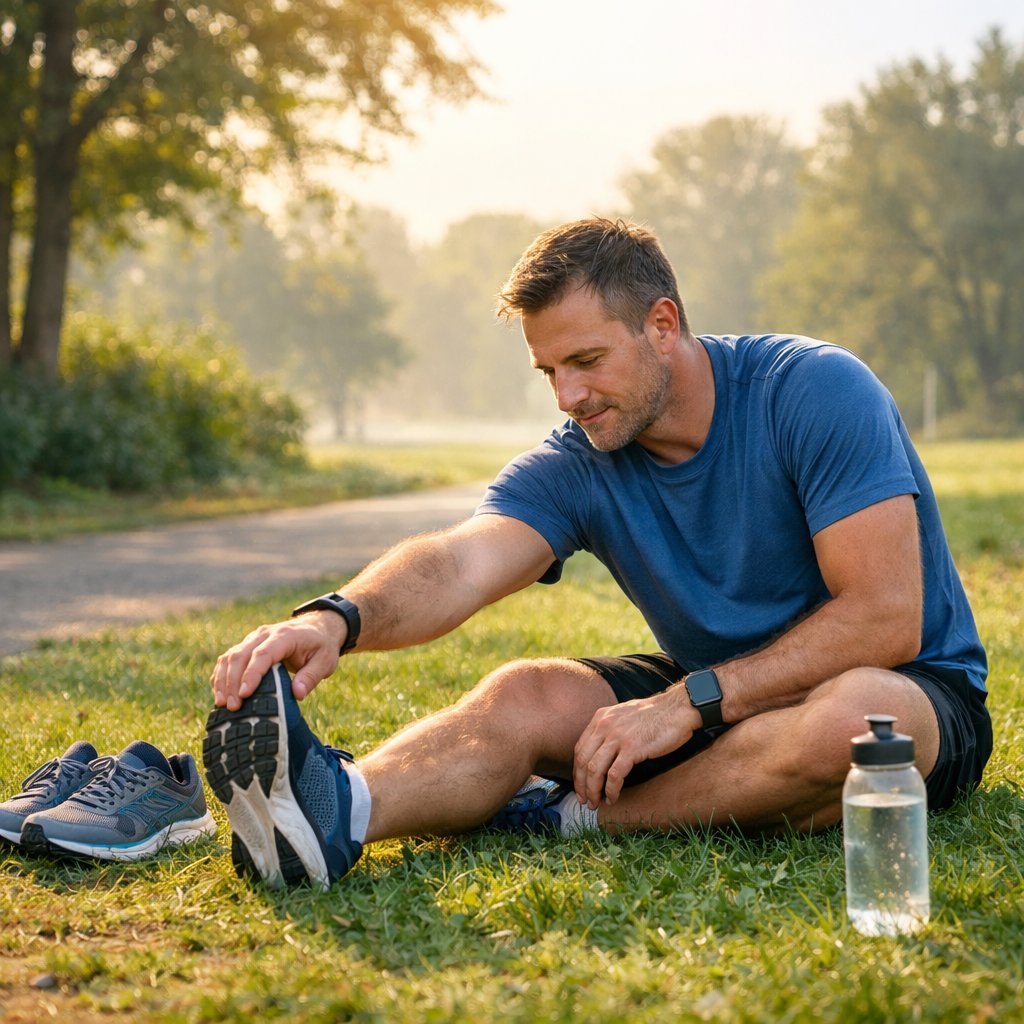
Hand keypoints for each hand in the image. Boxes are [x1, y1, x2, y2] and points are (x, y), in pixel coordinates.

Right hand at [210, 610, 344, 709]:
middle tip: (232, 707)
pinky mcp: (247, 645)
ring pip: (230, 656)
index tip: (244, 694)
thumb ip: (311, 677)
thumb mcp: (325, 661)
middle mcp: (264, 634)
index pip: (263, 654)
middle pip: (241, 655)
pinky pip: (228, 659)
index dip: (252, 674)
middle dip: (233, 682)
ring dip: (223, 680)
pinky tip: (220, 694)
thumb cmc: (321, 646)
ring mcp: (253, 638)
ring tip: (223, 704)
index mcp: (285, 636)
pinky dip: (221, 675)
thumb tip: (297, 694)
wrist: (317, 628)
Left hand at [572, 687, 696, 807]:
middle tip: (585, 800)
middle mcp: (604, 726)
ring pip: (595, 770)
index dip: (577, 772)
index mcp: (600, 717)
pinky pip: (615, 775)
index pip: (579, 749)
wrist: (678, 709)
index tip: (580, 786)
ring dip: (593, 791)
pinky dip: (611, 790)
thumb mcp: (623, 715)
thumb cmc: (655, 715)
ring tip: (596, 803)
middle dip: (581, 785)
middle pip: (583, 761)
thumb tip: (600, 752)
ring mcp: (617, 737)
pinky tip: (613, 798)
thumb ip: (609, 729)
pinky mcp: (632, 748)